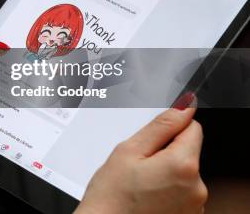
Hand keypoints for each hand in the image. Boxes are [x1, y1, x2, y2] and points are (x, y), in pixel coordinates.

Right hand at [76, 105, 206, 213]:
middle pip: (187, 152)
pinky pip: (182, 193)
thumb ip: (160, 125)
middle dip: (165, 153)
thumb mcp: (129, 150)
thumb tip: (184, 106)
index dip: (168, 129)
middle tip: (138, 166)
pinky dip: (167, 192)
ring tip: (140, 185)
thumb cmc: (112, 196)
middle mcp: (197, 188)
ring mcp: (195, 206)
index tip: (151, 141)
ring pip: (183, 173)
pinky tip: (146, 198)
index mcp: (183, 165)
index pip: (192, 127)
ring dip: (166, 173)